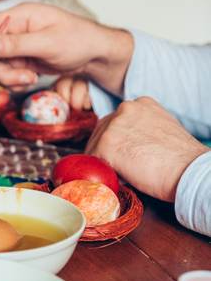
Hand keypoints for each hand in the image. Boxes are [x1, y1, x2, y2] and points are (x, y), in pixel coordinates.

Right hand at [0, 3, 133, 108]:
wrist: (95, 55)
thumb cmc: (78, 41)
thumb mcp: (48, 43)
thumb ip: (16, 45)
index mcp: (19, 16)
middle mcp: (14, 30)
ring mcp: (16, 46)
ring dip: (9, 80)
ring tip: (30, 80)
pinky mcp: (20, 60)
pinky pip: (7, 75)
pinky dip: (15, 83)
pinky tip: (31, 79)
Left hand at [85, 97, 208, 201]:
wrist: (188, 171)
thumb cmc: (180, 158)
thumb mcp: (161, 129)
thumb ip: (140, 128)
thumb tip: (125, 141)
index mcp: (140, 104)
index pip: (115, 121)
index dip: (117, 141)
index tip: (125, 154)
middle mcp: (125, 108)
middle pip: (101, 132)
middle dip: (107, 150)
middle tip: (125, 166)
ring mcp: (113, 125)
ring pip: (95, 147)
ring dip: (105, 161)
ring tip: (128, 171)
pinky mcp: (106, 144)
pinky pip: (93, 162)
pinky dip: (103, 172)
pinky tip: (123, 176)